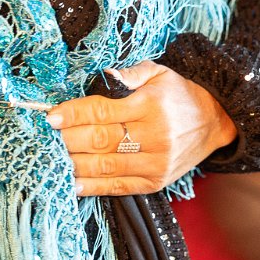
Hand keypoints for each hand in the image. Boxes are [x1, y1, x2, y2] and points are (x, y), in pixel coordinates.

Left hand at [48, 61, 235, 195]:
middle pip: (99, 141)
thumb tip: (105, 75)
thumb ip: (130, 73)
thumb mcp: (159, 73)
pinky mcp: (155, 182)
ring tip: (50, 159)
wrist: (215, 121)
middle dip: (67, 139)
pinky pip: (119, 187)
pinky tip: (72, 183)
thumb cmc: (179, 94)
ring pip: (105, 166)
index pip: (102, 110)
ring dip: (74, 164)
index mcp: (150, 106)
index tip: (50, 116)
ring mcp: (155, 163)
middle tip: (43, 137)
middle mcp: (153, 136)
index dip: (73, 114)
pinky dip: (93, 187)